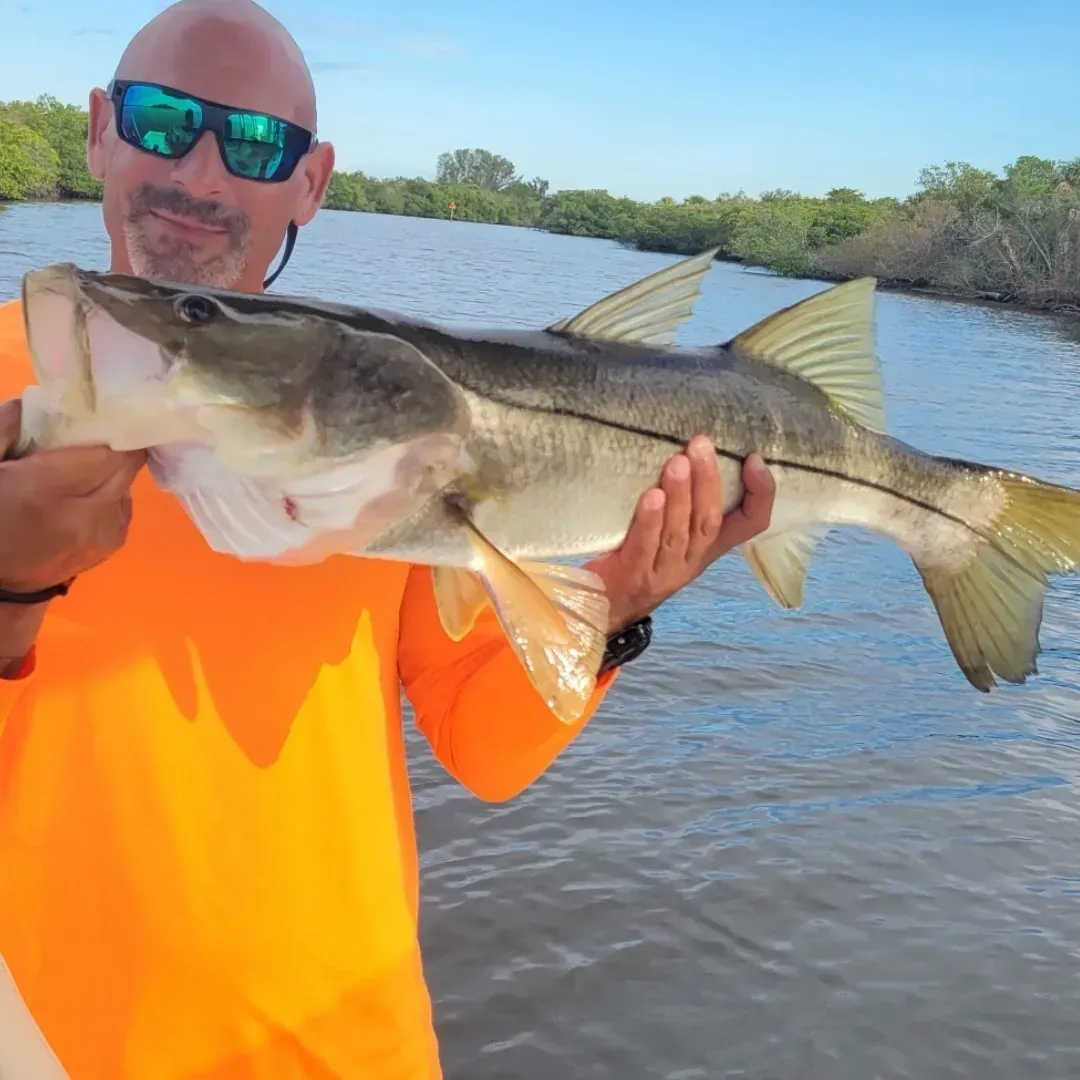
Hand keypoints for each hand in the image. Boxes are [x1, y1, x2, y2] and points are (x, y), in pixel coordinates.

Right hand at [0, 397, 146, 593]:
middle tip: (83, 442)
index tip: (97, 416)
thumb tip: (30, 403)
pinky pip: (122, 506)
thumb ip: (3, 430)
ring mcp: (107, 535)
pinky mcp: (113, 546)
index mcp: (48, 490)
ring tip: (75, 474)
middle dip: (109, 450)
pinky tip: (79, 497)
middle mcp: (90, 515)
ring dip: (107, 474)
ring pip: (125, 485)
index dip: (110, 430)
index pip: (111, 452)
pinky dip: (107, 495)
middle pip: (124, 467)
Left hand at [585, 435, 775, 633]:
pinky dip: (650, 520)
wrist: (605, 604)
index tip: (755, 460)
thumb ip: (684, 499)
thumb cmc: (639, 553)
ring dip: (681, 495)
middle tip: (702, 446)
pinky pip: (646, 546)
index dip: (761, 495)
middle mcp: (692, 559)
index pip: (751, 524)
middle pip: (709, 521)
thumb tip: (689, 445)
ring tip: (678, 462)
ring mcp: (664, 571)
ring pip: (680, 532)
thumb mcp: (670, 529)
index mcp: (709, 547)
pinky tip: (651, 496)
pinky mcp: (634, 575)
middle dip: (708, 481)